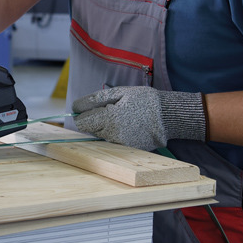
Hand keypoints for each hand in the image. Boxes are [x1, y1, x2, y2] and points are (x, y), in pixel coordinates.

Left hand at [72, 86, 206, 150]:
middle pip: (90, 130)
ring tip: (123, 118)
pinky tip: (128, 127)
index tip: (91, 109)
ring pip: (101, 136)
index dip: (83, 114)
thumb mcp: (119, 92)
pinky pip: (113, 142)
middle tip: (111, 111)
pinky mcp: (127, 150)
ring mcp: (120, 145)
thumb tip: (75, 107)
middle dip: (95, 120)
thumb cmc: (143, 100)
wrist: (167, 116)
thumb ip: (94, 100)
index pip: (82, 123)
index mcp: (109, 119)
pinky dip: (116, 134)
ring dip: (106, 127)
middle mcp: (112, 135)